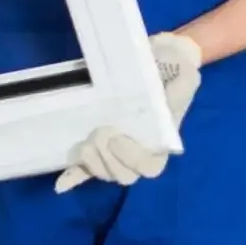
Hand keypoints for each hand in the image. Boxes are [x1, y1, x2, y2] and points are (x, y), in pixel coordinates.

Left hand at [54, 33, 203, 192]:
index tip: (117, 137)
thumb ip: (181, 92)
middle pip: (124, 176)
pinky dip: (75, 177)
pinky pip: (88, 168)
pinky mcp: (102, 144)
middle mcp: (140, 151)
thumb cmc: (173, 70)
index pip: (149, 168)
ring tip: (86, 143)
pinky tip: (61, 185)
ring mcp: (119, 150)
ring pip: (104, 172)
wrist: (159, 59)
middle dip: (108, 160)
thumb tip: (169, 101)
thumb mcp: (184, 76)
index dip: (131, 159)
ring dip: (92, 163)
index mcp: (162, 142)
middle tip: (101, 132)